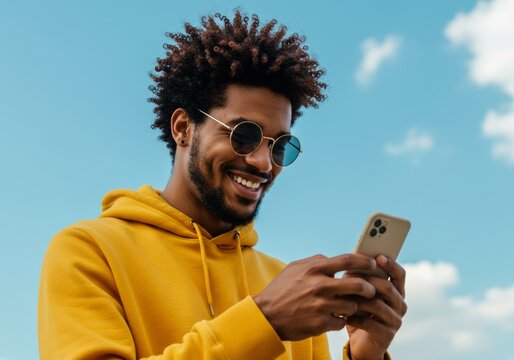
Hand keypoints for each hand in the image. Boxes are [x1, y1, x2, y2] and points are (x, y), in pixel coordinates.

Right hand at [254, 253, 377, 340]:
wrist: (266, 316)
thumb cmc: (281, 290)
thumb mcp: (295, 268)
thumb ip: (315, 261)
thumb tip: (333, 258)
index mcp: (315, 269)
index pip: (348, 260)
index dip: (365, 261)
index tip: (373, 264)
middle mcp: (320, 286)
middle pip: (357, 284)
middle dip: (369, 288)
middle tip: (370, 290)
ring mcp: (321, 306)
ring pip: (352, 306)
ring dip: (353, 306)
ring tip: (347, 306)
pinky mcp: (320, 323)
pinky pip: (341, 322)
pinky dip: (340, 320)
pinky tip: (333, 317)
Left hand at [345, 255, 406, 359]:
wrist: (361, 342)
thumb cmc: (359, 312)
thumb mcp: (359, 292)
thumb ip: (358, 278)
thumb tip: (349, 263)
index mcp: (397, 291)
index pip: (400, 274)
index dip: (391, 264)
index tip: (378, 256)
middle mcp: (400, 305)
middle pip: (388, 287)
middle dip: (367, 281)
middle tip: (349, 278)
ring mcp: (395, 321)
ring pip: (377, 305)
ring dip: (358, 300)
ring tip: (342, 298)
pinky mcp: (387, 335)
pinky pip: (369, 323)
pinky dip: (354, 318)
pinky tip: (344, 316)